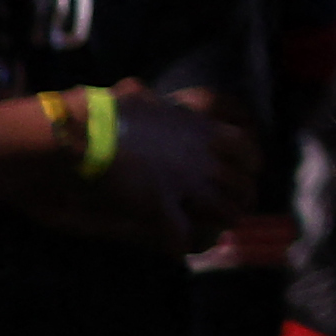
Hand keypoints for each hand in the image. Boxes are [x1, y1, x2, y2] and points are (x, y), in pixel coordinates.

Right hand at [93, 85, 261, 246]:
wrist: (84, 131)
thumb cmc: (108, 110)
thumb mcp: (141, 97)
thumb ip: (154, 102)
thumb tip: (140, 90)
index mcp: (201, 128)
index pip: (248, 147)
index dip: (250, 163)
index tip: (246, 172)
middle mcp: (202, 156)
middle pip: (244, 185)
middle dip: (242, 199)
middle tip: (233, 207)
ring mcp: (184, 182)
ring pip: (226, 212)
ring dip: (221, 222)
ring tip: (214, 230)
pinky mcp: (161, 205)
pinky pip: (182, 235)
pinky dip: (180, 243)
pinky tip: (175, 246)